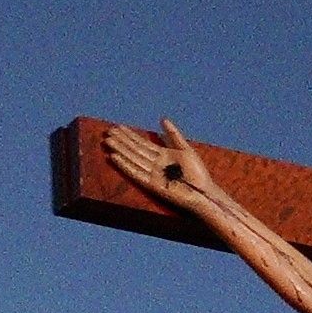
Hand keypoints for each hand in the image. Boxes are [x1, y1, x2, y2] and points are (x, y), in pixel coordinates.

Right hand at [107, 115, 222, 217]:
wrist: (204, 192)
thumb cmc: (197, 174)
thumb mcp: (185, 149)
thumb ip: (173, 135)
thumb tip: (162, 119)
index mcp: (161, 155)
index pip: (141, 143)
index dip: (129, 135)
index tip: (118, 127)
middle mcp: (154, 164)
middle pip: (134, 150)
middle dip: (121, 141)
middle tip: (107, 132)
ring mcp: (152, 175)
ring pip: (132, 160)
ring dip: (120, 151)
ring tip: (108, 142)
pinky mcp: (152, 185)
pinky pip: (136, 174)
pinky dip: (125, 166)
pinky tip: (115, 158)